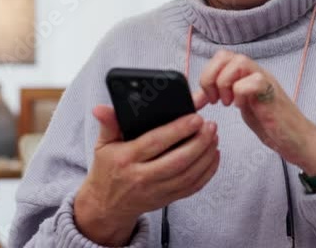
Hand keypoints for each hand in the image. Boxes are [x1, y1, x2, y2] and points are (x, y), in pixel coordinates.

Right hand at [74, 103, 219, 244]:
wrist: (107, 206)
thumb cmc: (108, 170)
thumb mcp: (103, 145)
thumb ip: (108, 124)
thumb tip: (101, 108)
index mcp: (126, 159)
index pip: (155, 143)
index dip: (178, 130)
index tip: (196, 118)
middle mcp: (142, 177)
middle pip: (177, 161)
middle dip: (198, 142)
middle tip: (210, 126)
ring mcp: (156, 191)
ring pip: (188, 175)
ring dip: (206, 155)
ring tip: (214, 137)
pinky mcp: (167, 199)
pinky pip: (192, 187)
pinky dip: (207, 172)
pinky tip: (213, 156)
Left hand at [193, 50, 315, 175]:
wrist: (296, 138)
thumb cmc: (269, 122)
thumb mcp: (239, 104)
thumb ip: (221, 95)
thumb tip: (195, 97)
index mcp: (245, 73)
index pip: (220, 56)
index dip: (207, 74)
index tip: (208, 97)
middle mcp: (255, 71)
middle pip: (225, 55)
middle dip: (212, 77)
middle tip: (215, 99)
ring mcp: (265, 80)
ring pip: (239, 62)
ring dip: (226, 83)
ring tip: (228, 103)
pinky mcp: (272, 94)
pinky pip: (254, 81)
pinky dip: (241, 93)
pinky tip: (241, 107)